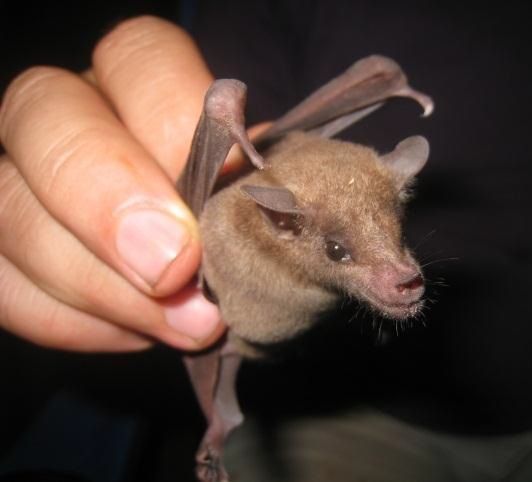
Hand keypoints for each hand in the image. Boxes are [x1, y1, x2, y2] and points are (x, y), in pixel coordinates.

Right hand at [0, 16, 237, 351]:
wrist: (207, 277)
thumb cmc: (242, 224)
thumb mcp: (257, 197)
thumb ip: (249, 192)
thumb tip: (254, 206)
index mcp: (141, 84)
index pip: (139, 57)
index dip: (171, 119)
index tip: (214, 197)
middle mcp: (69, 117)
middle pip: (44, 114)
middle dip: (106, 202)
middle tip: (172, 273)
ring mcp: (20, 180)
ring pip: (8, 210)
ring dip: (96, 284)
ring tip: (183, 324)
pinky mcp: (6, 255)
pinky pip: (4, 288)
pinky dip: (71, 322)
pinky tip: (136, 333)